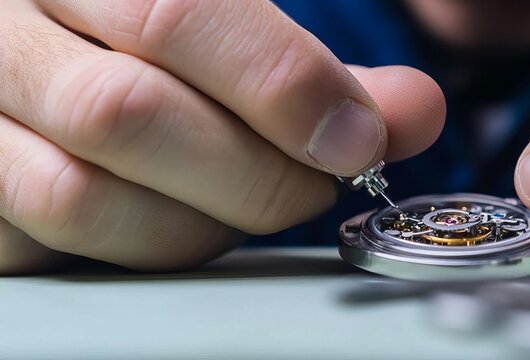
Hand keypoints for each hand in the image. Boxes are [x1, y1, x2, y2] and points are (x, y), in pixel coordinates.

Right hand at [0, 1, 444, 273]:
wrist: (26, 40)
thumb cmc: (131, 30)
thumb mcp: (218, 19)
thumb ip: (307, 68)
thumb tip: (413, 112)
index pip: (178, 12)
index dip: (283, 85)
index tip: (357, 138)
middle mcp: (4, 29)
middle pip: (128, 115)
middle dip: (254, 173)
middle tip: (314, 185)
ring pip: (77, 196)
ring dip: (194, 224)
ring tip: (242, 206)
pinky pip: (42, 247)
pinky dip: (130, 247)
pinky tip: (167, 217)